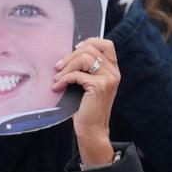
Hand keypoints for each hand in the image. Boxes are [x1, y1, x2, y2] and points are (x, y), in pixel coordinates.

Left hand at [56, 38, 119, 166]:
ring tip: (57, 78)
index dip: (89, 42)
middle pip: (90, 48)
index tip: (74, 50)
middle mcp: (114, 73)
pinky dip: (64, 79)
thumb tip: (70, 52)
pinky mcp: (99, 86)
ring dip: (66, 67)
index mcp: (113, 70)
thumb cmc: (87, 107)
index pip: (107, 44)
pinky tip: (57, 87)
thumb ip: (87, 68)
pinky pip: (77, 74)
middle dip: (70, 56)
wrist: (92, 129)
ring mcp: (108, 79)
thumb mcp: (89, 83)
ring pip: (84, 58)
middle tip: (57, 67)